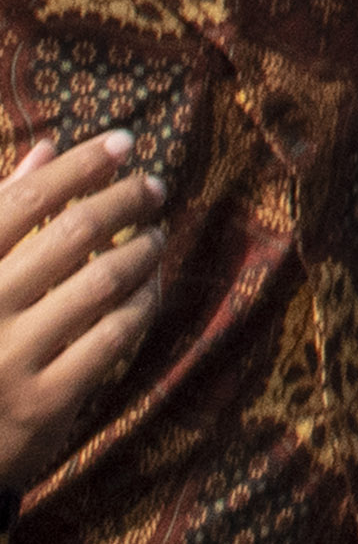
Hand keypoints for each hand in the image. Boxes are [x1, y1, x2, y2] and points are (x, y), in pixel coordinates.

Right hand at [0, 132, 165, 493]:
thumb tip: (45, 150)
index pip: (23, 199)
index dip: (79, 165)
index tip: (122, 142)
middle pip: (72, 233)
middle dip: (125, 199)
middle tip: (155, 186)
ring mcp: (10, 358)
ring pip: (102, 281)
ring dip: (142, 250)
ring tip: (156, 235)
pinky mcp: (43, 401)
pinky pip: (113, 337)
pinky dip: (142, 304)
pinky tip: (150, 286)